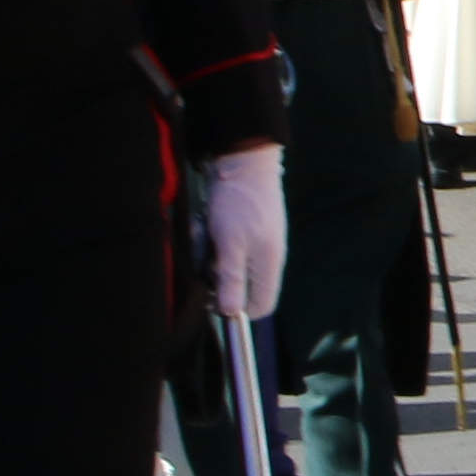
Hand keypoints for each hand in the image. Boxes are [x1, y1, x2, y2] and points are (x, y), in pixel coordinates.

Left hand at [203, 145, 287, 320]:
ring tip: (207, 232)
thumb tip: (231, 313)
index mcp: (269, 265)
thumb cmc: (238, 203)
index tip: (212, 295)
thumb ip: (230, 280)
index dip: (236, 309)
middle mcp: (265, 257)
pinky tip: (208, 224)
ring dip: (210, 254)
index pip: (260, 306)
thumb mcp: (230, 245)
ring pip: (226, 265)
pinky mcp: (243, 230)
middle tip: (207, 255)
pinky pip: (222, 247)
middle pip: (238, 285)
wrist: (241, 162)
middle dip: (216, 275)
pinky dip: (210, 239)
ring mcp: (255, 243)